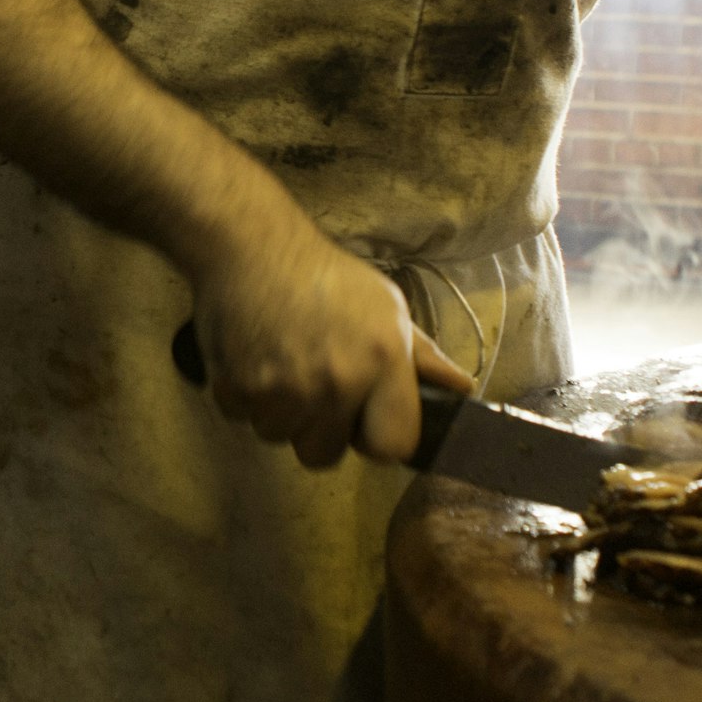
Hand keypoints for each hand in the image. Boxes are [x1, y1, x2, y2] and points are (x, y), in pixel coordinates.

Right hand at [185, 209, 477, 468]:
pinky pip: (242, 419)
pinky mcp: (237, 388)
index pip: (392, 446)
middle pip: (325, 455)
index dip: (377, 439)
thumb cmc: (326, 276)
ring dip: (278, 413)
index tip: (363, 422)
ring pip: (280, 437)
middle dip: (317, 430)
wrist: (252, 246)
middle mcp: (337, 381)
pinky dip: (243, 397)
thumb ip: (421, 357)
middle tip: (311, 388)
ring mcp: (285, 389)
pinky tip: (252, 358)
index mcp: (383, 360)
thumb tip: (463, 389)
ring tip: (279, 366)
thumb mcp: (386, 306)